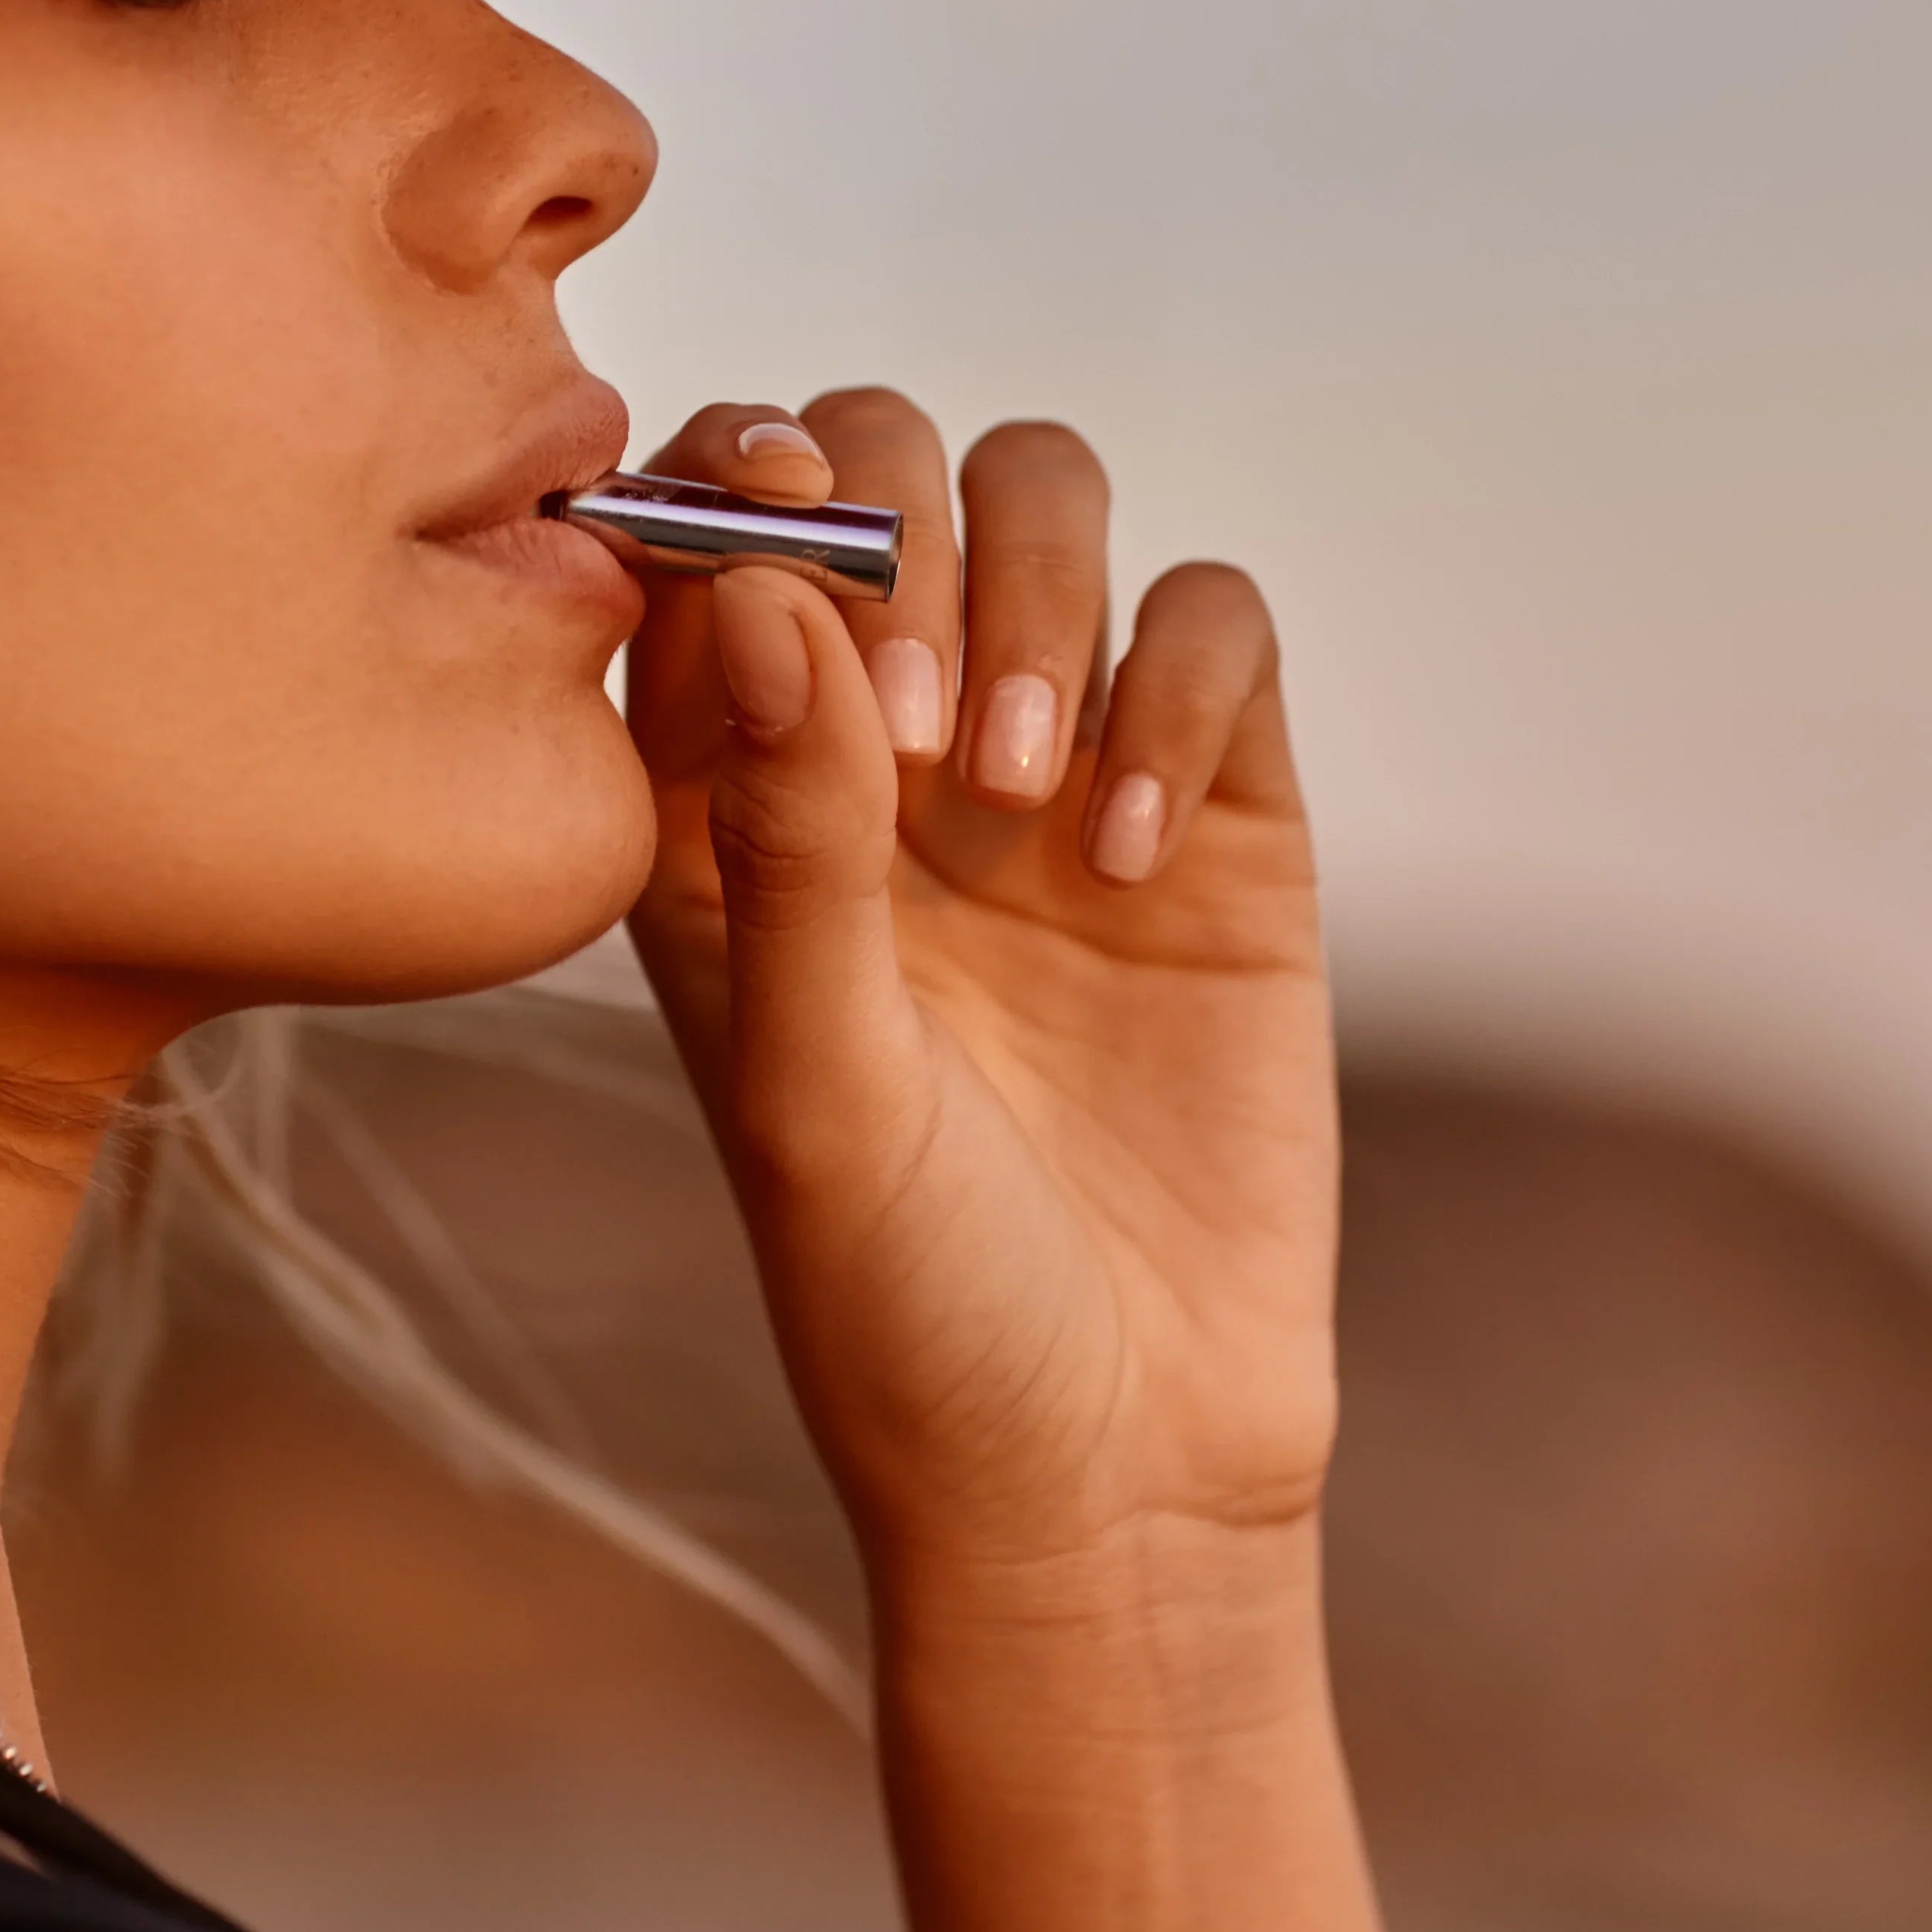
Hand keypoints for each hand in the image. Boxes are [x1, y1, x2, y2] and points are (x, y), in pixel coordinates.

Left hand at [618, 393, 1338, 1587]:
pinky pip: (1212, 622)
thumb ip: (784, 840)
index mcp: (727, 797)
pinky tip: (1126, 853)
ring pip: (1051, 502)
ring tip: (1005, 792)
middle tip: (903, 720)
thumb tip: (764, 596)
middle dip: (894, 522)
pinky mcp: (1222, 812)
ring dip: (1030, 590)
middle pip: (886, 463)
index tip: (759, 539)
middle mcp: (883, 749)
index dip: (727, 491)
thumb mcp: (815, 1087)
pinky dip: (1179, 684)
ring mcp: (1058, 761)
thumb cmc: (908, 1309)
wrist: (1114, 1467)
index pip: (709, 537)